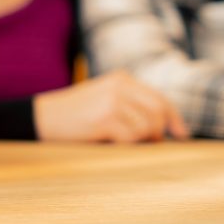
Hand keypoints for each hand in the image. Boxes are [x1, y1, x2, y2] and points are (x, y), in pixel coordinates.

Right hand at [33, 70, 189, 142]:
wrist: (42, 116)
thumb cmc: (74, 114)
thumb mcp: (104, 98)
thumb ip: (130, 105)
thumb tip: (163, 129)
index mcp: (122, 79)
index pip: (160, 98)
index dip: (174, 118)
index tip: (181, 135)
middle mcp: (120, 86)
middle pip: (158, 112)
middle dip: (157, 131)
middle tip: (149, 143)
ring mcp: (112, 102)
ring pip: (146, 127)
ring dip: (138, 140)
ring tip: (119, 139)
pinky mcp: (104, 119)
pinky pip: (130, 138)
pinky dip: (124, 145)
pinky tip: (108, 141)